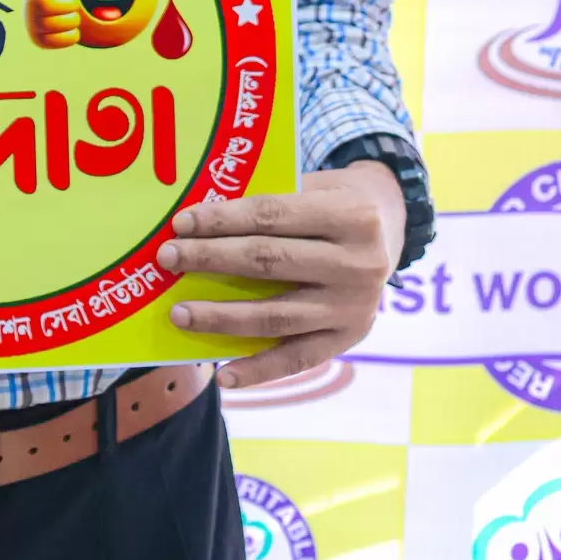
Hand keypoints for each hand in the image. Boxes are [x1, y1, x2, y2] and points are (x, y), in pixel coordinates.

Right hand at [25, 0, 79, 49]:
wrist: (38, 17)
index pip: (63, 5)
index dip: (68, 3)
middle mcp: (32, 16)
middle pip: (69, 19)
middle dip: (72, 14)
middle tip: (65, 11)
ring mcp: (35, 31)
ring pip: (69, 31)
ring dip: (71, 25)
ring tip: (63, 20)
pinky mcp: (41, 43)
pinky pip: (67, 41)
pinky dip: (70, 36)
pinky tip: (64, 31)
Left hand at [156, 163, 404, 389]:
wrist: (393, 225)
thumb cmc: (336, 200)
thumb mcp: (316, 185)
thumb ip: (270, 203)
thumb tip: (200, 224)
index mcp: (350, 215)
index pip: (271, 215)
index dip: (222, 220)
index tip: (181, 223)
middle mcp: (359, 264)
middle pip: (269, 262)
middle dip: (211, 259)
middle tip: (167, 258)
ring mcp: (355, 307)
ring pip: (276, 315)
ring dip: (221, 316)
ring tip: (179, 314)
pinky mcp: (350, 338)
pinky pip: (297, 360)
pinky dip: (258, 369)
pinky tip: (223, 374)